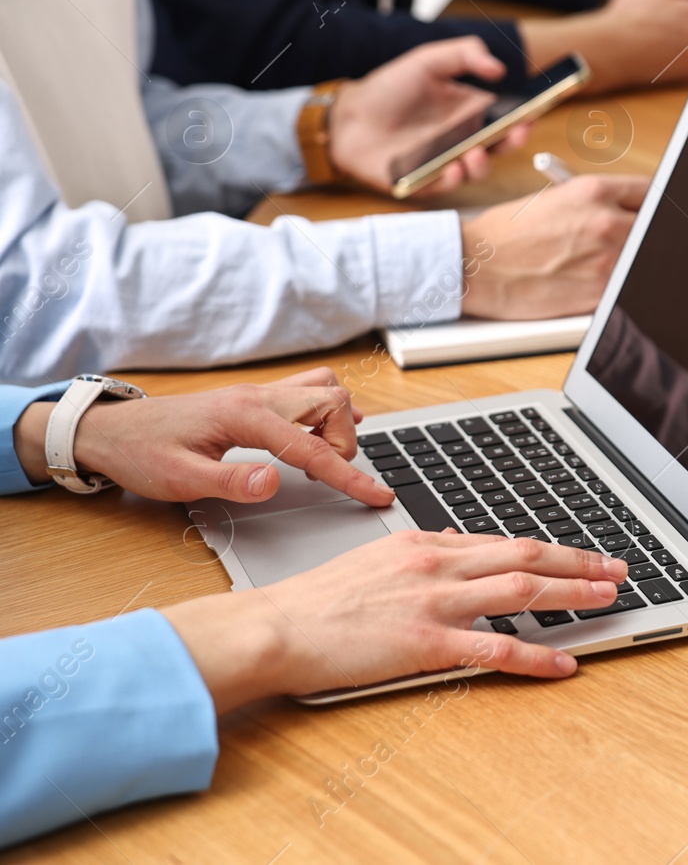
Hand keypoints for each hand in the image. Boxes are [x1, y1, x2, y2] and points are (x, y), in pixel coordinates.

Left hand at [13, 368, 393, 504]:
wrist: (111, 431)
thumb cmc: (142, 454)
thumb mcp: (180, 479)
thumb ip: (231, 481)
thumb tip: (274, 482)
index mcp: (245, 417)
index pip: (313, 449)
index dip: (350, 477)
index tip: (378, 496)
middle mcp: (258, 397)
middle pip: (332, 402)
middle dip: (344, 441)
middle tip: (329, 475)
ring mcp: (258, 394)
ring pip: (324, 388)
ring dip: (337, 420)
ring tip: (324, 456)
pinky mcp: (254, 398)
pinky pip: (307, 389)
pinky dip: (325, 409)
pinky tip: (316, 433)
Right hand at [161, 531, 629, 711]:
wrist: (275, 626)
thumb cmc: (316, 601)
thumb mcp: (376, 559)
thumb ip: (422, 555)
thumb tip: (457, 547)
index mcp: (427, 543)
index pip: (504, 542)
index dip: (550, 548)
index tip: (580, 553)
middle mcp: (438, 564)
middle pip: (526, 557)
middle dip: (579, 561)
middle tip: (616, 568)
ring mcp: (435, 602)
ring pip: (523, 592)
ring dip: (573, 595)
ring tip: (608, 600)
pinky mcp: (427, 642)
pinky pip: (496, 648)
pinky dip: (537, 656)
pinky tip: (564, 664)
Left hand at [329, 37, 519, 195]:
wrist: (348, 116)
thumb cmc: (388, 89)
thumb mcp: (427, 61)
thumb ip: (464, 55)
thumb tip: (498, 68)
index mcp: (469, 113)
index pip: (504, 119)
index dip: (522, 118)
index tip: (532, 112)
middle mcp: (463, 140)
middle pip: (499, 147)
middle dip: (512, 142)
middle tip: (516, 133)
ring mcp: (446, 163)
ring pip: (476, 170)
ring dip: (482, 164)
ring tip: (475, 153)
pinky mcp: (425, 182)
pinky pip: (445, 186)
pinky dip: (453, 179)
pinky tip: (452, 167)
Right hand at [460, 174, 649, 319]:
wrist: (477, 267)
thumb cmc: (507, 233)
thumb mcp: (557, 200)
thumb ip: (598, 204)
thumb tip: (630, 212)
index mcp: (595, 191)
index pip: (651, 191)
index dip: (656, 204)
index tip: (658, 211)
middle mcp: (607, 222)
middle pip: (656, 225)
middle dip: (650, 232)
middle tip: (642, 240)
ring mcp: (608, 260)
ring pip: (645, 256)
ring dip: (635, 259)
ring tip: (610, 262)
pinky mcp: (601, 293)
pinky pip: (626, 285)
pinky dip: (621, 284)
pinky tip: (601, 282)